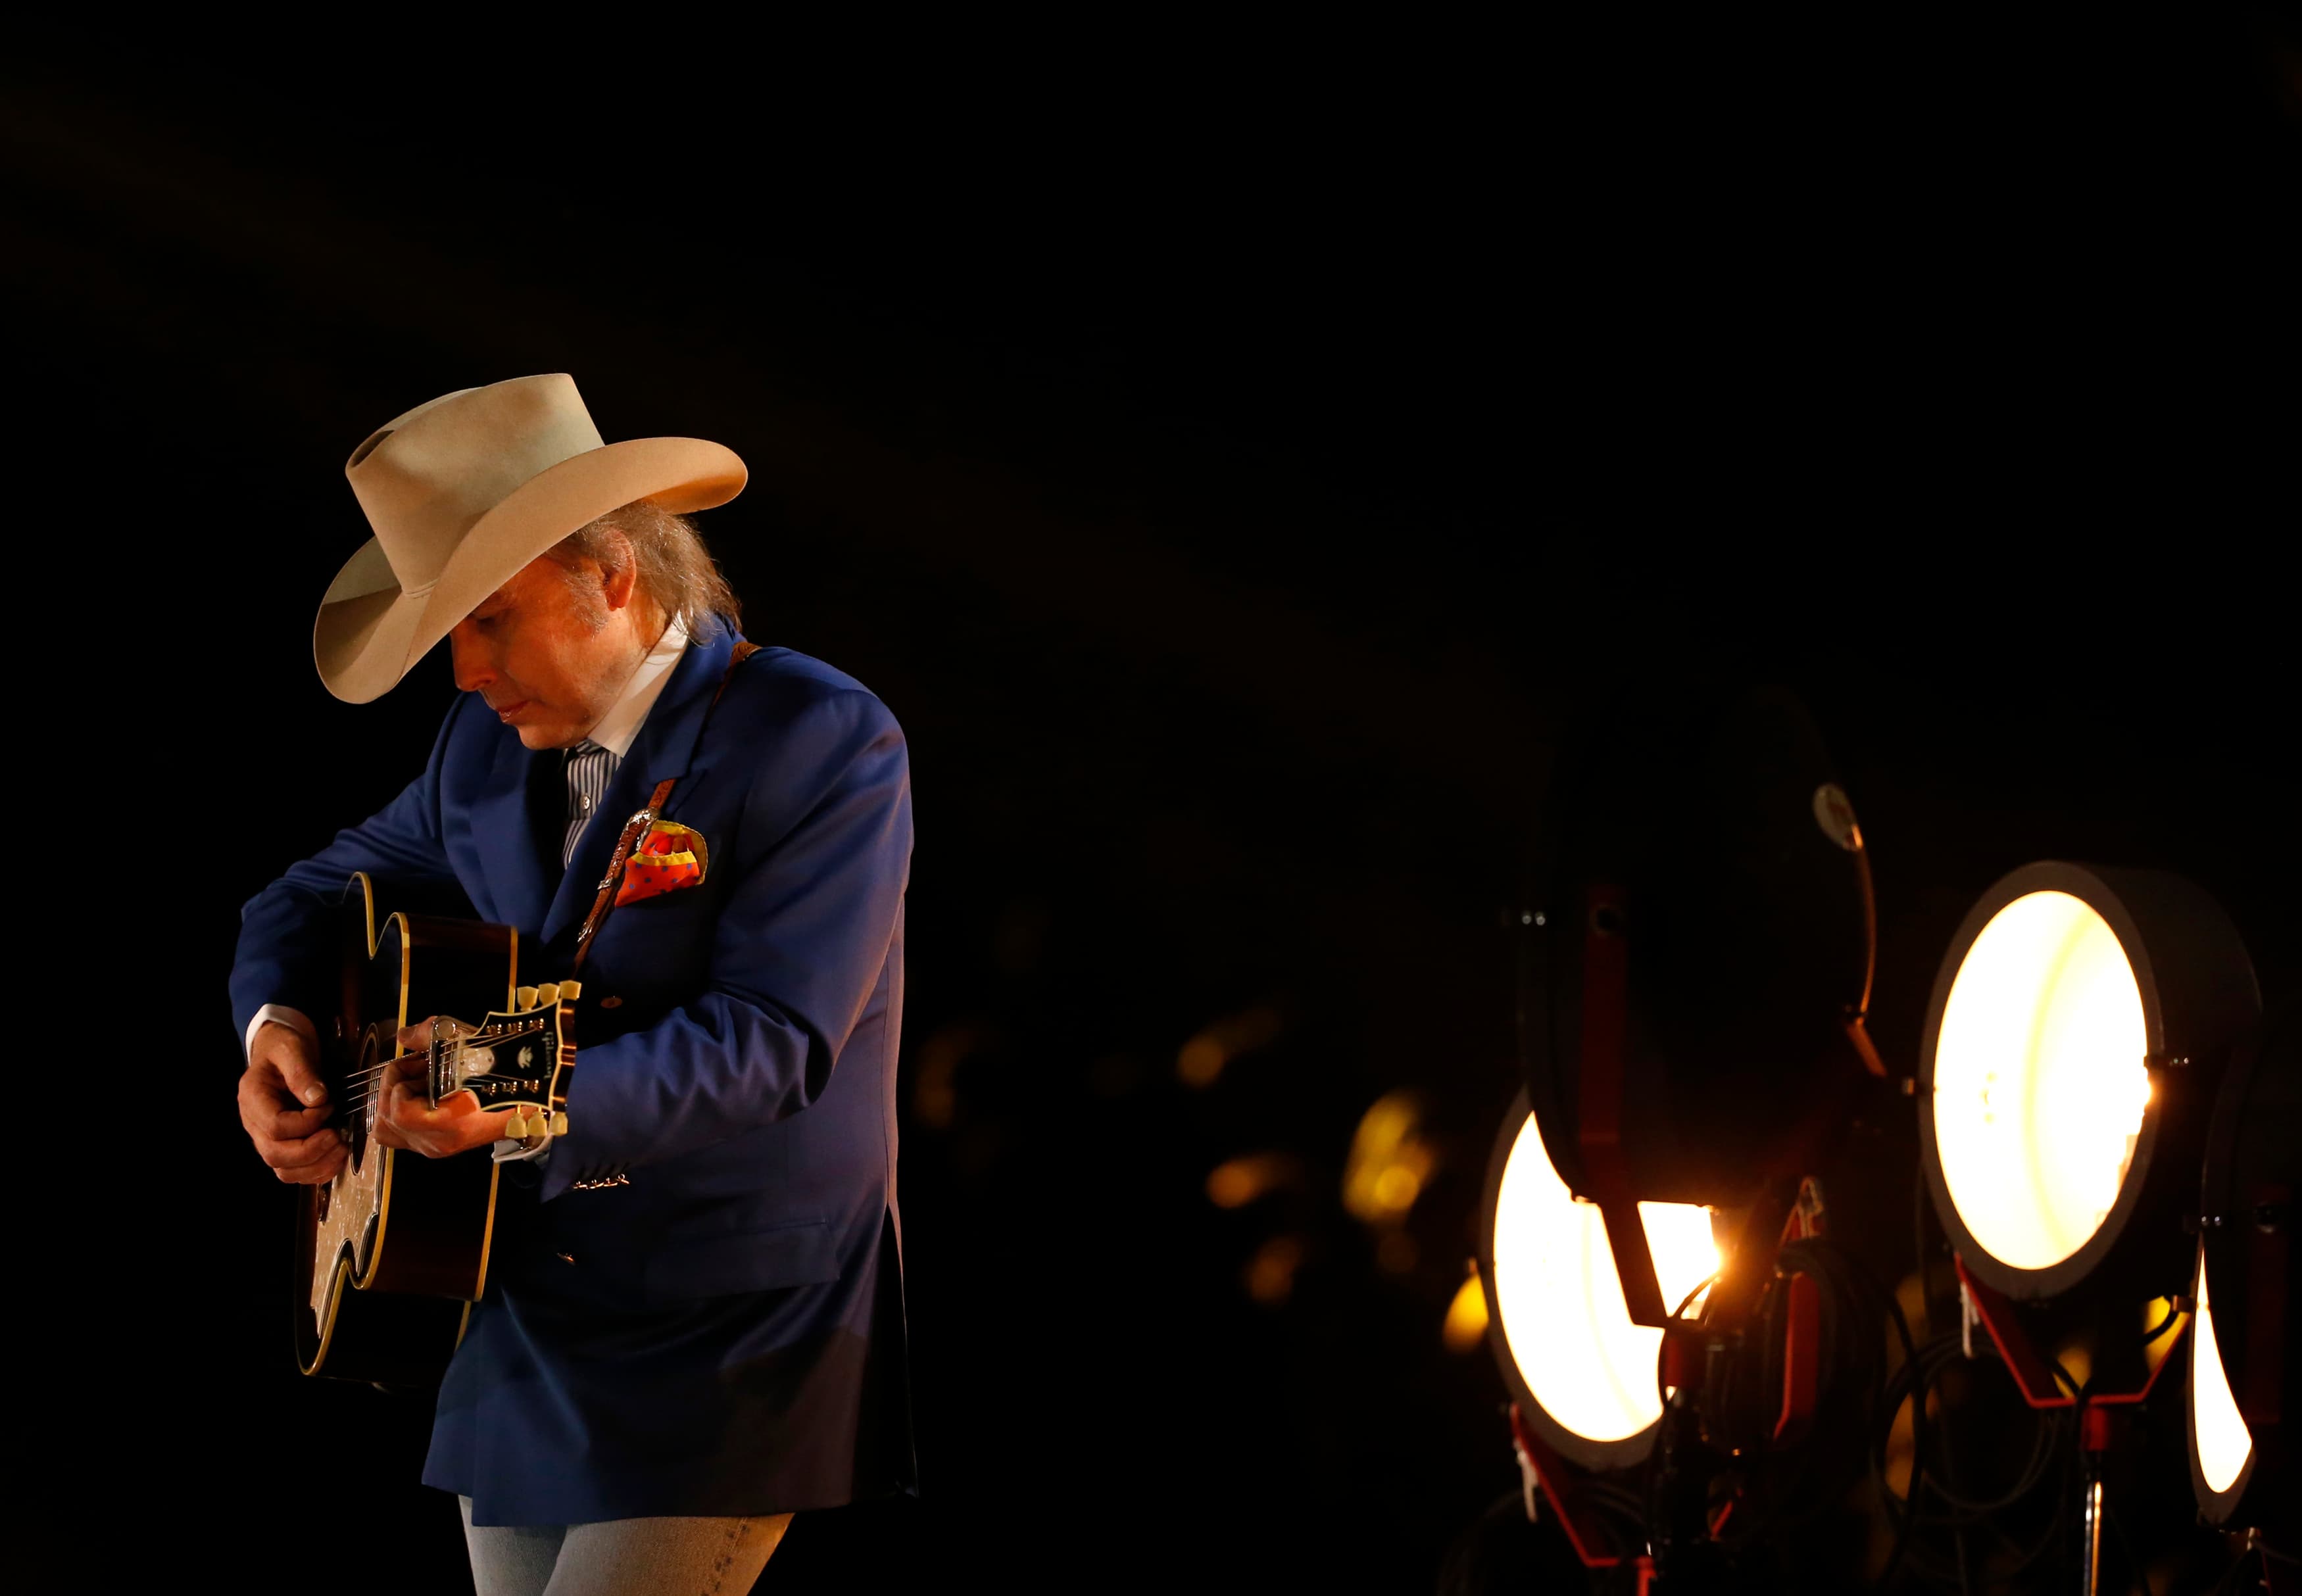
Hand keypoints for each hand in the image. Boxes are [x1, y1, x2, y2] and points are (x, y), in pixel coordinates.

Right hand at [239, 1019, 345, 1184]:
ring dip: (316, 1166)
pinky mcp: (282, 1145)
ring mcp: (266, 1138)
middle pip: (275, 1155)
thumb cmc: (284, 1047)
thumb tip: (317, 1099)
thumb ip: (302, 1071)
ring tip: (342, 1148)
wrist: (279, 1050)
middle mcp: (254, 1124)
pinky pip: (293, 1171)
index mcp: (253, 1099)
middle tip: (339, 1136)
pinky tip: (337, 1159)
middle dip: (312, 1151)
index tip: (328, 1106)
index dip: (307, 1123)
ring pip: (284, 1170)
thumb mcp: (292, 1048)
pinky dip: (316, 1172)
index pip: (275, 1126)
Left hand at [372, 1017, 510, 1158]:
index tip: (419, 1061)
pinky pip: (399, 1134)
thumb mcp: (467, 1043)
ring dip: (394, 1102)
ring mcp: (435, 1148)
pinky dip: (400, 1113)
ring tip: (417, 1083)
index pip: (400, 1112)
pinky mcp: (433, 1146)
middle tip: (415, 1068)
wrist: (529, 1091)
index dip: (399, 1081)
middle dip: (394, 1088)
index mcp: (450, 1125)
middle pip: (385, 1121)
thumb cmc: (501, 1067)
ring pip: (387, 1130)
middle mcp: (438, 1143)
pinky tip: (420, 1097)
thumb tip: (404, 1035)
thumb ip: (429, 1036)